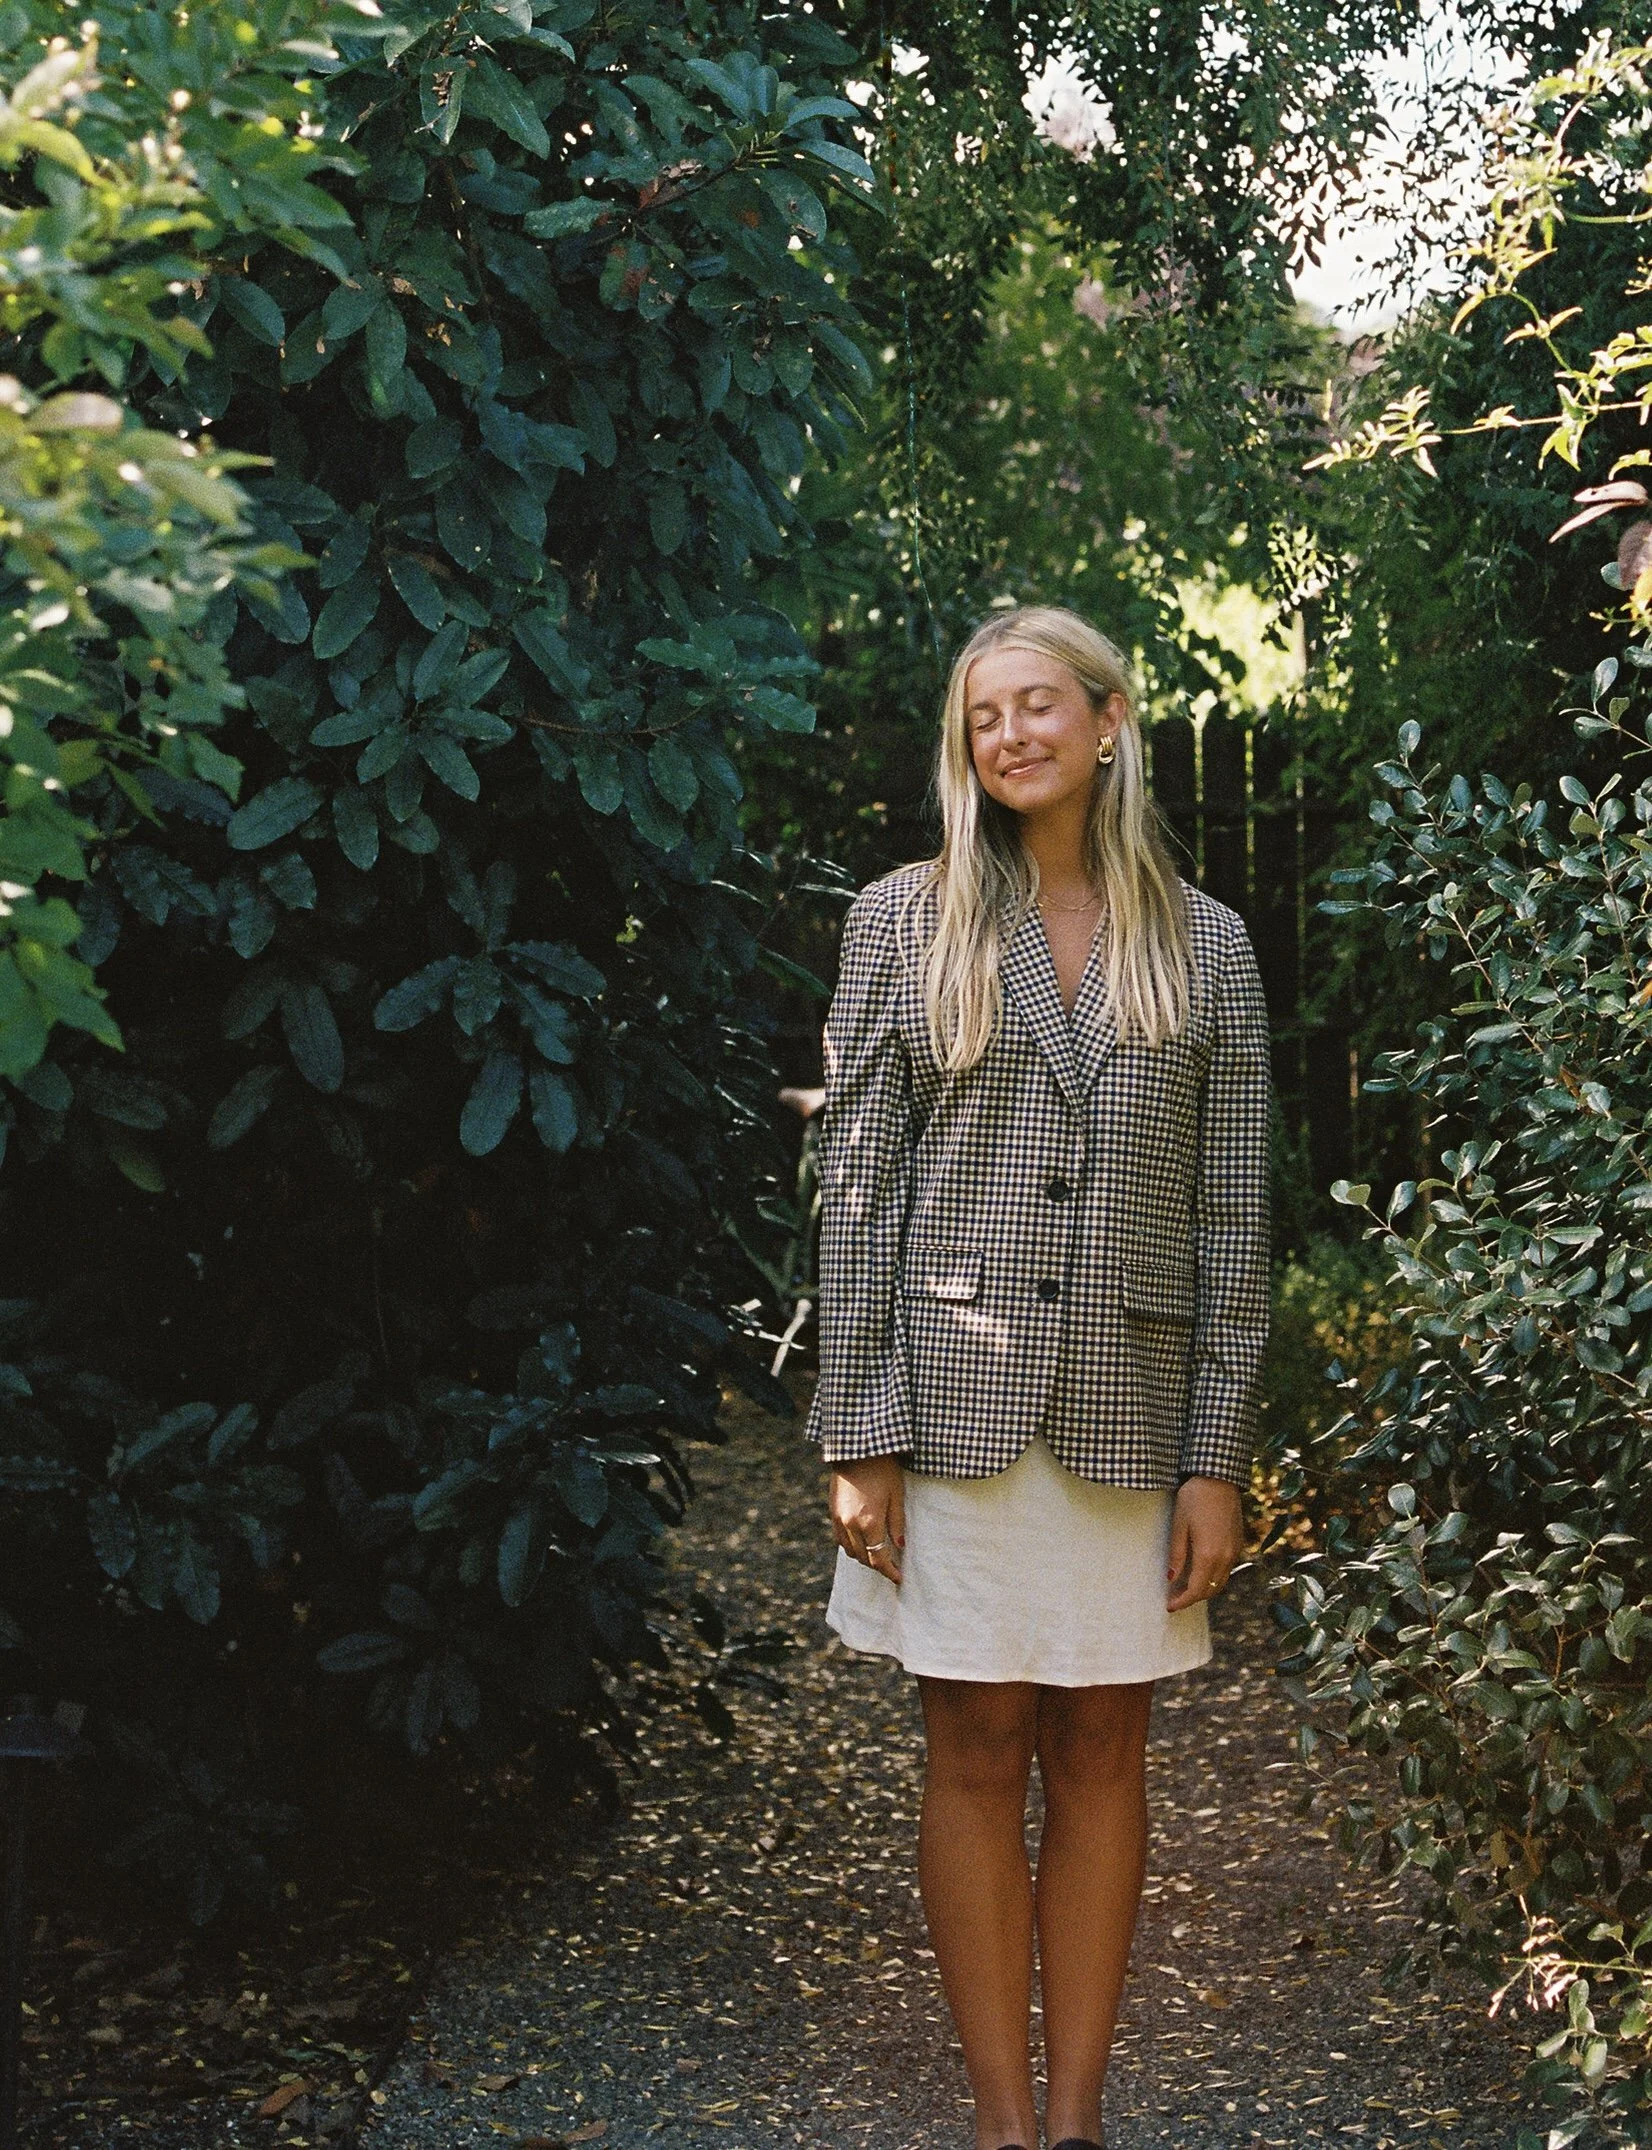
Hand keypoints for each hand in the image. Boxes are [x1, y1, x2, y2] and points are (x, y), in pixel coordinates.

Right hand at [830, 1457, 904, 1583]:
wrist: (857, 1448)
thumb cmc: (882, 1469)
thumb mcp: (896, 1495)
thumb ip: (897, 1524)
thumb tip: (900, 1546)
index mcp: (869, 1523)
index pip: (878, 1559)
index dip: (889, 1571)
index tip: (899, 1577)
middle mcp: (850, 1525)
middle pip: (863, 1558)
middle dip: (877, 1565)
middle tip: (891, 1566)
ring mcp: (838, 1519)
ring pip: (849, 1550)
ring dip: (863, 1556)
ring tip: (877, 1554)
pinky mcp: (832, 1511)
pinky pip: (840, 1538)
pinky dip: (851, 1545)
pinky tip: (862, 1540)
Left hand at [1166, 1476, 1243, 1611]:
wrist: (1218, 1478)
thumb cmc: (1194, 1498)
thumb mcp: (1179, 1525)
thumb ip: (1177, 1554)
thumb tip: (1171, 1579)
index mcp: (1208, 1555)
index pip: (1196, 1590)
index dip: (1182, 1601)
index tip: (1169, 1606)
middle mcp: (1226, 1558)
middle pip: (1210, 1590)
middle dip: (1192, 1598)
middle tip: (1175, 1598)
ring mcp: (1235, 1551)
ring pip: (1221, 1582)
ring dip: (1204, 1589)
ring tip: (1186, 1588)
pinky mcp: (1238, 1543)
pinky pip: (1227, 1570)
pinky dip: (1214, 1578)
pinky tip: (1201, 1572)